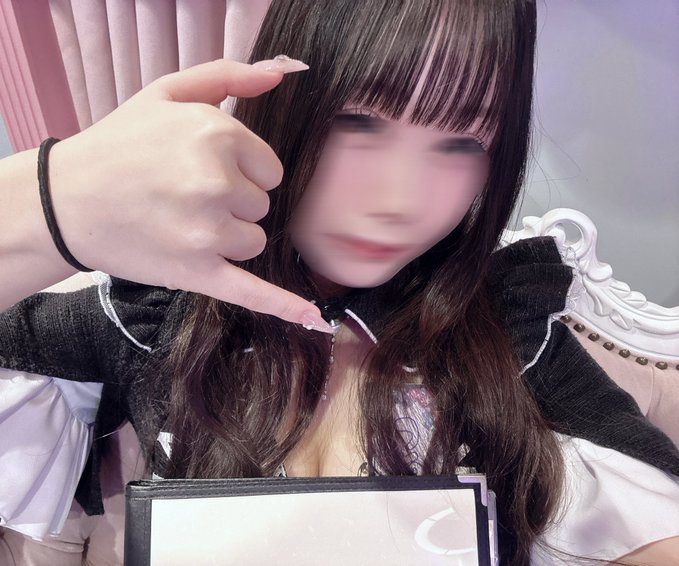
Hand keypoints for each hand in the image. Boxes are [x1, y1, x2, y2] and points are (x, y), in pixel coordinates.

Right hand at [47, 58, 331, 331]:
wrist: (65, 200)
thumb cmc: (119, 144)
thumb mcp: (167, 92)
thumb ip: (226, 76)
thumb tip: (278, 75)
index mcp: (217, 134)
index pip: (270, 169)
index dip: (241, 171)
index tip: (205, 170)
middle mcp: (217, 182)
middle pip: (262, 205)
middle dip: (233, 203)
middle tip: (185, 196)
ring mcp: (208, 231)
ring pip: (255, 241)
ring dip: (230, 237)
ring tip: (183, 223)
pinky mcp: (197, 271)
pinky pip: (253, 292)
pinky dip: (284, 306)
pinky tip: (314, 319)